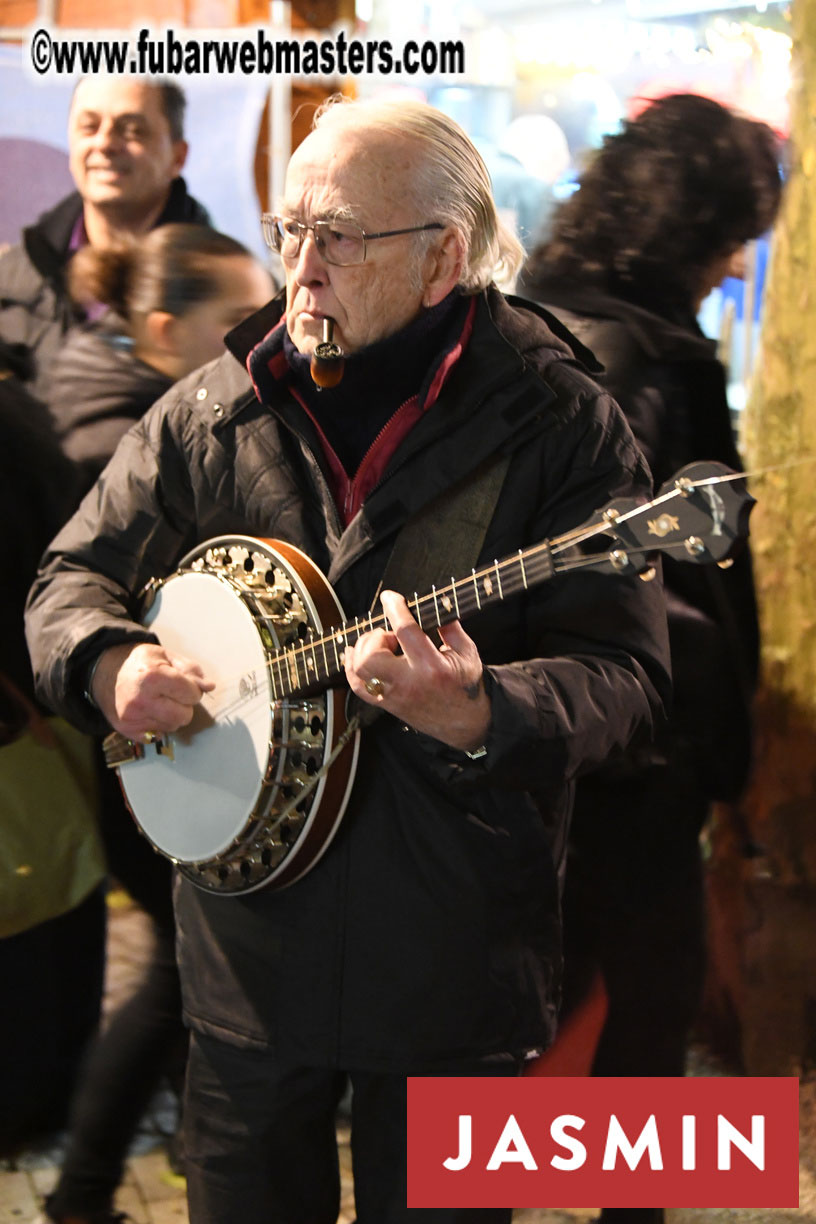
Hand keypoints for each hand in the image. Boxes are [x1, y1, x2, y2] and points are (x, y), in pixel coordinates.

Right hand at [91, 642, 214, 742]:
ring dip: (172, 715)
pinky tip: (150, 712)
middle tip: (173, 694)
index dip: (193, 689)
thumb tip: (209, 687)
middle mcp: (141, 700)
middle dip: (185, 705)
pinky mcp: (127, 730)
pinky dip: (159, 725)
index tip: (184, 684)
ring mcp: (132, 718)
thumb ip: (190, 670)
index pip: (191, 694)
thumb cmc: (139, 663)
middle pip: (184, 715)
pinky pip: (158, 736)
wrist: (105, 671)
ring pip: (172, 726)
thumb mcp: (166, 656)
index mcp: (152, 677)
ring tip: (160, 701)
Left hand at [344, 590, 490, 751]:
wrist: (465, 723)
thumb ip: (450, 627)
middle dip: (375, 637)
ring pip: (360, 670)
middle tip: (390, 637)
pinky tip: (357, 654)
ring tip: (382, 647)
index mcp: (432, 667)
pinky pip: (357, 685)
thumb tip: (436, 604)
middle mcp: (409, 683)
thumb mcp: (467, 653)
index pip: (406, 631)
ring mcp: (394, 696)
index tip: (390, 597)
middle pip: (372, 656)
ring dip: (364, 650)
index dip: (395, 609)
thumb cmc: (466, 685)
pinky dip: (351, 666)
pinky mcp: (386, 705)